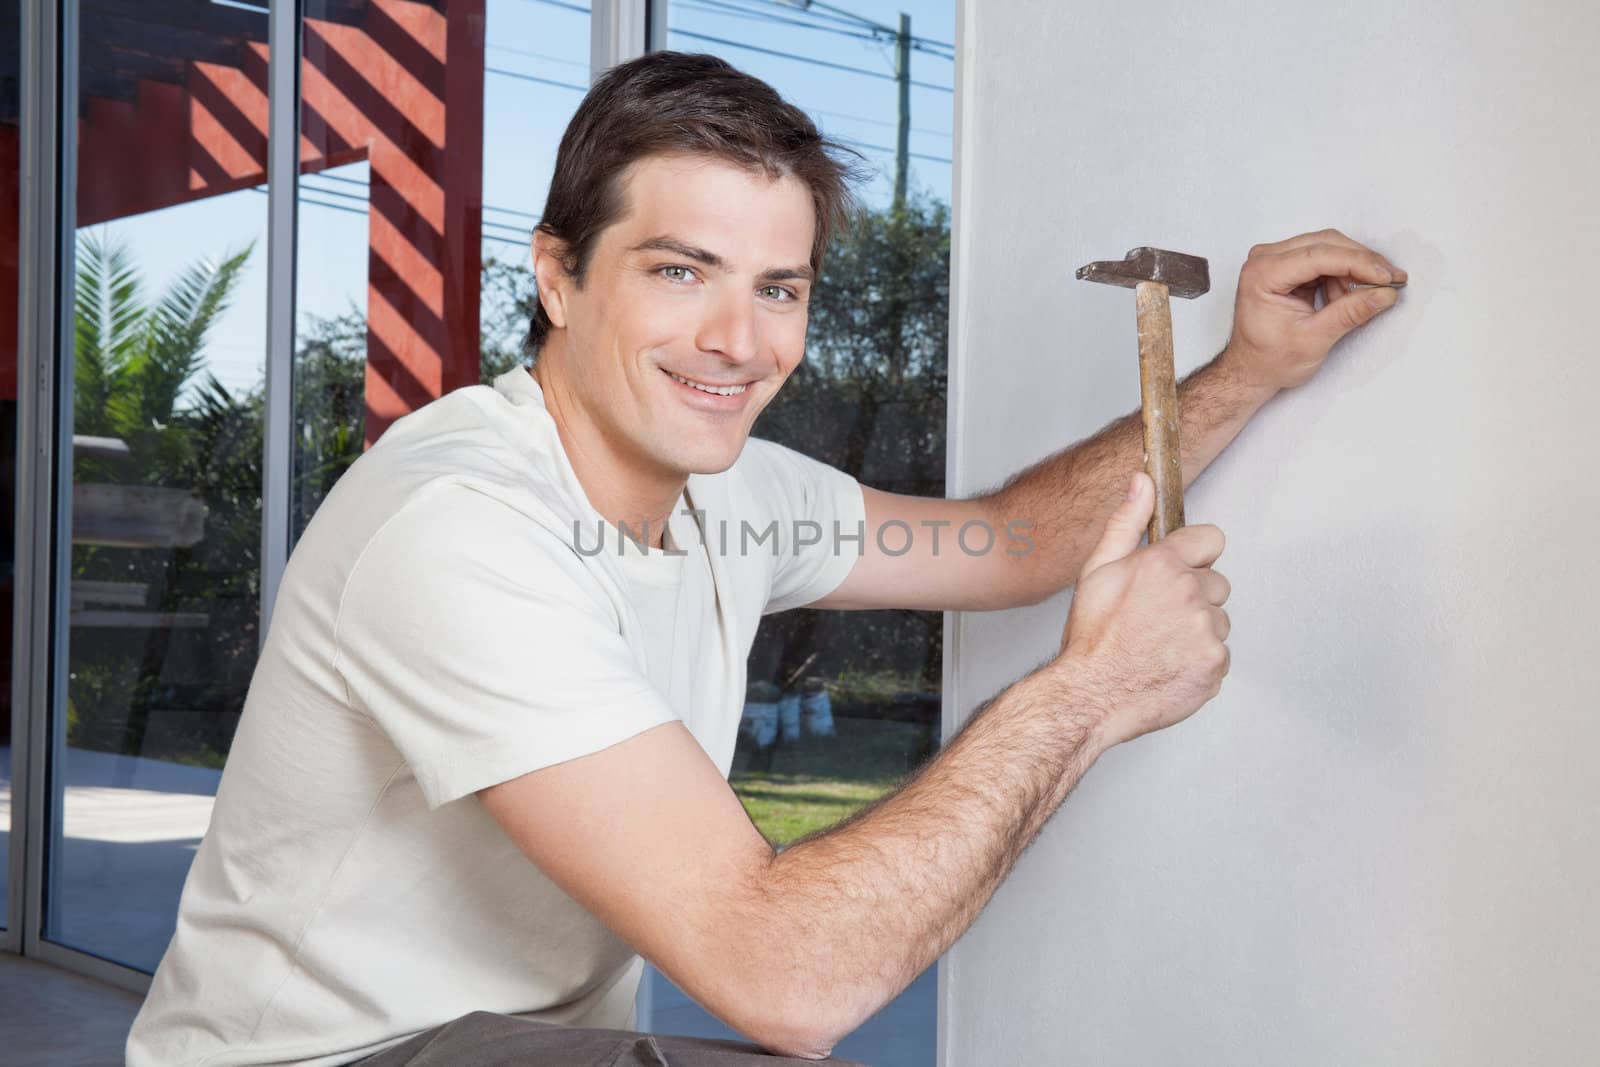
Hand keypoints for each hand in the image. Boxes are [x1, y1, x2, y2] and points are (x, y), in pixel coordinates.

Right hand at [1056, 472, 1231, 749]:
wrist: (1090, 696)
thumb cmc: (1091, 638)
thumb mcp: (1098, 570)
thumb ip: (1126, 522)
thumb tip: (1142, 482)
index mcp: (1163, 565)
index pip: (1211, 540)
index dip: (1194, 557)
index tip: (1179, 572)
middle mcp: (1190, 593)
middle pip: (1217, 584)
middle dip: (1194, 598)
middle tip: (1157, 618)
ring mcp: (1206, 631)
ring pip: (1218, 621)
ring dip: (1197, 631)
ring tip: (1159, 645)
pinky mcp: (1215, 664)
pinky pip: (1219, 654)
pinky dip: (1199, 662)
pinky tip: (1169, 666)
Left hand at [1222, 228, 1406, 391]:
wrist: (1251, 369)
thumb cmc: (1269, 359)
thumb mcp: (1313, 340)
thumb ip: (1349, 314)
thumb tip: (1384, 293)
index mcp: (1262, 274)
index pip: (1318, 255)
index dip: (1358, 263)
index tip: (1387, 277)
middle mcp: (1265, 259)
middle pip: (1326, 244)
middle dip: (1362, 263)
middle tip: (1392, 281)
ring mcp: (1276, 259)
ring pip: (1330, 248)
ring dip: (1353, 271)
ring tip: (1362, 299)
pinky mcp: (1287, 265)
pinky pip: (1325, 259)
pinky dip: (1342, 276)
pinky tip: (1347, 296)